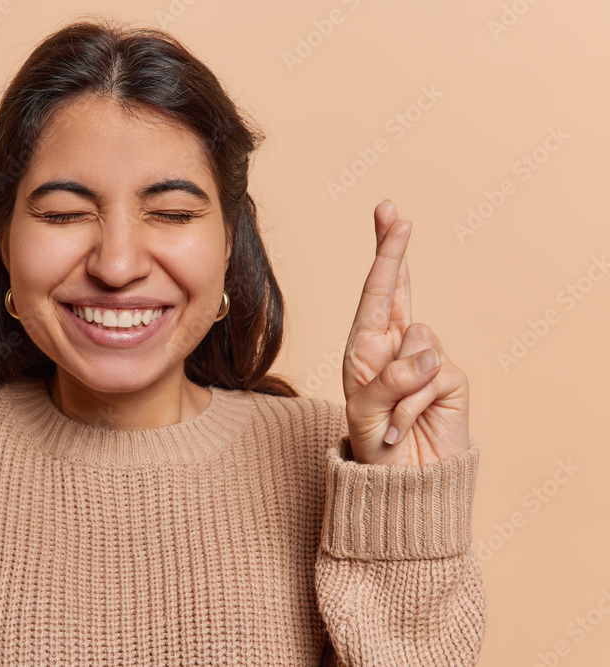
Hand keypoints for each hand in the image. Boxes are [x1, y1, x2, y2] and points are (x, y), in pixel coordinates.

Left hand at [341, 200, 470, 465]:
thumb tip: (428, 356)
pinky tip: (405, 425)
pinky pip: (431, 374)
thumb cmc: (373, 448)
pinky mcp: (450, 380)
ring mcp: (425, 361)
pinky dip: (412, 403)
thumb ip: (386, 381)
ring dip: (397, 385)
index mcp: (365, 348)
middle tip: (393, 213)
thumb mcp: (362, 412)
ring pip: (416, 342)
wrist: (402, 486)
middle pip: (401, 289)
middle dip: (394, 251)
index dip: (385, 254)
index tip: (389, 215)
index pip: (376, 293)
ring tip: (389, 417)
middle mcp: (393, 347)